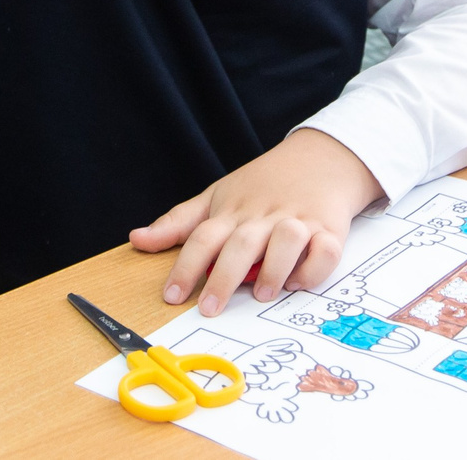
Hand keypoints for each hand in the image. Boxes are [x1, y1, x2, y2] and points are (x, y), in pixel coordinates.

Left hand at [131, 129, 383, 315]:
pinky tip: (299, 282)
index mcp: (233, 210)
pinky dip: (314, 268)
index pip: (202, 237)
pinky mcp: (330, 229)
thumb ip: (179, 222)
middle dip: (223, 277)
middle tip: (210, 308)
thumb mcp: (218, 196)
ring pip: (287, 241)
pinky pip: (326, 250)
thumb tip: (136, 239)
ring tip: (261, 294)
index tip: (172, 296)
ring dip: (274, 268)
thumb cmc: (263, 184)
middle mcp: (263, 216)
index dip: (185, 266)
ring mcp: (298, 220)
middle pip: (241, 243)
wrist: (320, 157)